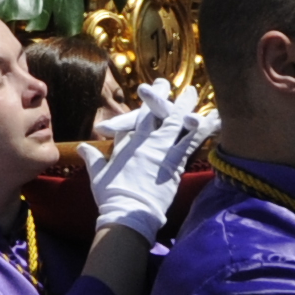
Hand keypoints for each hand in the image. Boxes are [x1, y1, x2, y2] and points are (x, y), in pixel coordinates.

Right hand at [87, 81, 218, 240]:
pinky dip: (203, 127)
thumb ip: (92, 158)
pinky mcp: (175, 160)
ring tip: (192, 92)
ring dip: (184, 105)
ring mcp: (160, 149)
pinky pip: (192, 139)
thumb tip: (82, 146)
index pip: (132, 119)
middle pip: (153, 113)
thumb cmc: (111, 195)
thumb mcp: (97, 174)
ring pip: (174, 121)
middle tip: (166, 82)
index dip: (139, 106)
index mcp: (125, 144)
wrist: (128, 211)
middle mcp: (143, 141)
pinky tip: (213, 116)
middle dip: (160, 96)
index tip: (144, 92)